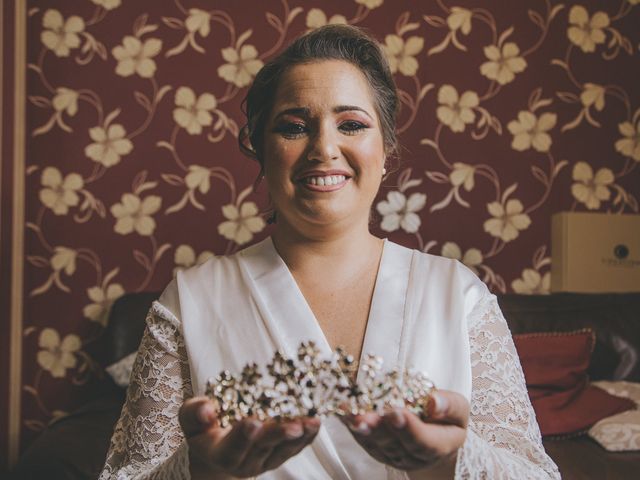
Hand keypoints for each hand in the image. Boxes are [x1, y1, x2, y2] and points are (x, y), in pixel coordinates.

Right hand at [179, 396, 320, 478]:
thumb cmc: (202, 429)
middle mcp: (245, 462)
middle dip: (279, 435)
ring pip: (284, 450)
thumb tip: (206, 409)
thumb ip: (195, 412)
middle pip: (264, 449)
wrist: (215, 451)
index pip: (232, 449)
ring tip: (313, 421)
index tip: (252, 422)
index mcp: (220, 453)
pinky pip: (296, 448)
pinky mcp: (279, 456)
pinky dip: (308, 436)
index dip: (242, 437)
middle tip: (294, 425)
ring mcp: (265, 461)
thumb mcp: (190, 418)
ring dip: (300, 436)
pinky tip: (317, 422)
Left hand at [343, 390, 468, 472]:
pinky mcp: (377, 449)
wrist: (436, 436)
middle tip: (364, 417)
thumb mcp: (458, 408)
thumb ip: (449, 405)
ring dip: (360, 428)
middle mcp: (413, 456)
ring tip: (348, 414)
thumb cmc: (448, 418)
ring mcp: (393, 455)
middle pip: (393, 444)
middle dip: (377, 429)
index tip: (396, 412)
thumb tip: (433, 401)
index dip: (409, 429)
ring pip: (375, 443)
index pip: (423, 442)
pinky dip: (350, 424)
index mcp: (438, 446)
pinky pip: (362, 438)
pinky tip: (341, 410)